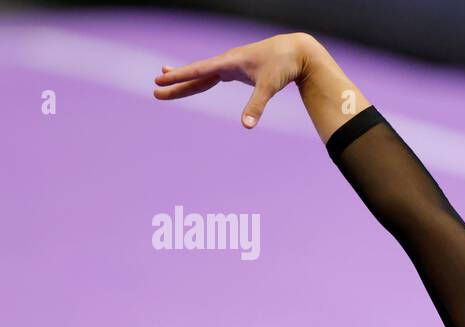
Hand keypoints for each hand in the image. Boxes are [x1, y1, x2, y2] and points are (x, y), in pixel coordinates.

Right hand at [153, 32, 317, 127]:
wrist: (297, 51)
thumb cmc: (283, 66)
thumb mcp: (269, 86)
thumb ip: (256, 106)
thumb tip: (247, 126)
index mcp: (229, 63)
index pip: (198, 71)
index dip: (179, 77)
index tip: (160, 81)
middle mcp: (227, 62)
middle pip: (196, 74)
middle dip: (176, 82)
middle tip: (155, 89)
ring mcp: (233, 65)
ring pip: (204, 74)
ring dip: (186, 78)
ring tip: (166, 79)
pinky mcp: (240, 69)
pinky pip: (216, 75)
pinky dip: (204, 79)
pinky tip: (198, 81)